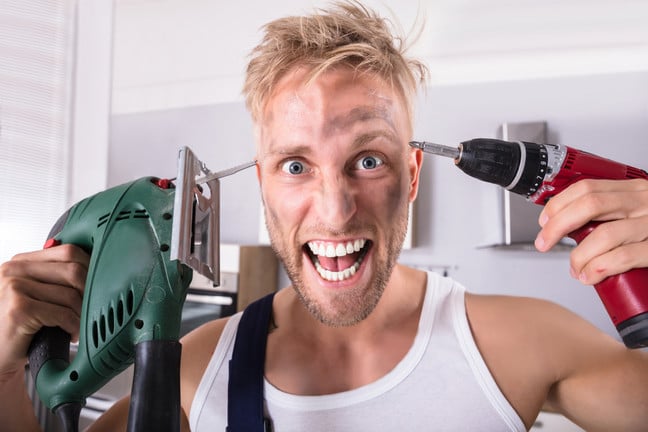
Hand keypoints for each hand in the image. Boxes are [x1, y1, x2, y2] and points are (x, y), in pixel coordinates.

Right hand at [0, 245, 87, 376]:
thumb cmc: (17, 326)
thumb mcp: (34, 295)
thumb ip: (54, 278)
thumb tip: (94, 267)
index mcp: (21, 262)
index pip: (68, 251)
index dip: (90, 268)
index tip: (98, 285)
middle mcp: (14, 270)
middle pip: (73, 271)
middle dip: (90, 292)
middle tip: (91, 308)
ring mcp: (15, 288)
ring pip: (71, 295)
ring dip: (82, 315)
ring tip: (78, 325)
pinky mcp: (20, 309)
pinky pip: (63, 314)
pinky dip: (74, 326)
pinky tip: (71, 333)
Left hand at [535, 178, 647, 284]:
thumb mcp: (639, 211)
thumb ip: (612, 213)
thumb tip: (570, 227)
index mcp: (635, 191)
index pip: (587, 188)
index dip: (559, 204)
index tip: (545, 221)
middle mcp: (645, 202)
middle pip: (589, 205)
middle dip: (558, 225)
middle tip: (545, 242)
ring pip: (603, 234)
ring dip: (579, 256)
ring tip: (575, 268)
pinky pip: (626, 256)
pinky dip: (600, 267)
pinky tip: (591, 275)